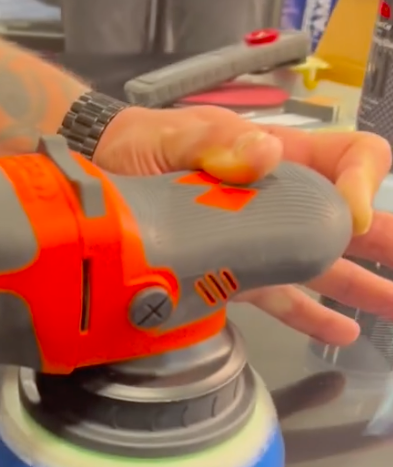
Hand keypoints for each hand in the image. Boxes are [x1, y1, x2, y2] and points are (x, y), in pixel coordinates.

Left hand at [94, 105, 392, 344]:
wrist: (102, 174)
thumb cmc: (141, 143)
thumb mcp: (175, 134)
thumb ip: (217, 141)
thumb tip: (268, 153)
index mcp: (278, 156)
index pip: (349, 160)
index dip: (363, 184)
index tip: (350, 217)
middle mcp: (279, 199)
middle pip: (347, 219)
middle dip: (384, 241)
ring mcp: (259, 239)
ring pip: (322, 262)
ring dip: (362, 286)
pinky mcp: (233, 271)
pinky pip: (280, 293)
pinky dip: (309, 313)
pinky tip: (341, 332)